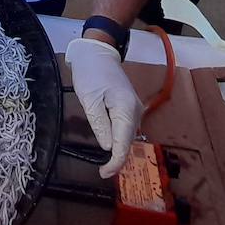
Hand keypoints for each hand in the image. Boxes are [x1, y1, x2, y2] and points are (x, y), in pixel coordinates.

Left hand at [66, 36, 144, 178]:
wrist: (98, 51)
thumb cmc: (90, 73)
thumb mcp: (89, 100)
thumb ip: (100, 125)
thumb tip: (110, 148)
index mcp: (126, 110)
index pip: (123, 144)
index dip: (115, 163)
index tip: (103, 173)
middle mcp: (135, 111)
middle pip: (129, 142)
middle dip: (118, 158)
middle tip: (103, 171)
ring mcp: (134, 108)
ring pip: (128, 136)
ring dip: (119, 150)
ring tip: (106, 164)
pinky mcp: (129, 106)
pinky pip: (126, 128)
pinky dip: (120, 139)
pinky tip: (111, 146)